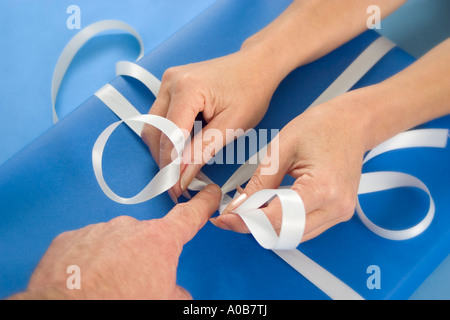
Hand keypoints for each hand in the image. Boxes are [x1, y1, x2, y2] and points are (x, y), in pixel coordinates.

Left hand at [10, 184, 221, 299]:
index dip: (202, 204)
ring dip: (114, 259)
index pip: (189, 216)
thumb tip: (178, 293)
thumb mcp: (164, 301)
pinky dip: (88, 261)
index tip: (210, 193)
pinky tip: (85, 281)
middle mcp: (129, 227)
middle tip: (134, 283)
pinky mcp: (70, 239)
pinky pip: (87, 247)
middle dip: (143, 257)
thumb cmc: (119, 303)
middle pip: (145, 239)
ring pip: (114, 243)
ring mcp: (98, 230)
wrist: (69, 310)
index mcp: (159, 241)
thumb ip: (177, 292)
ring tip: (106, 286)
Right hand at [141, 48, 282, 201]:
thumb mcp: (232, 126)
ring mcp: (168, 81)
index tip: (176, 189)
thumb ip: (203, 151)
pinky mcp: (171, 86)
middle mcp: (171, 81)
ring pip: (154, 126)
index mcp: (187, 88)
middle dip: (164, 160)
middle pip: (155, 132)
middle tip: (177, 182)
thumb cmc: (251, 91)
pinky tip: (185, 147)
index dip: (170, 167)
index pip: (169, 137)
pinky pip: (161, 117)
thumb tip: (181, 176)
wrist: (257, 65)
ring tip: (181, 167)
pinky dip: (170, 136)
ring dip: (165, 149)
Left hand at [211, 95, 367, 241]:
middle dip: (255, 226)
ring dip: (269, 225)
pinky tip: (270, 205)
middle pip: (285, 233)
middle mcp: (336, 206)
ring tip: (252, 205)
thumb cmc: (322, 127)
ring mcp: (340, 212)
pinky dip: (283, 221)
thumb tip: (240, 206)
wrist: (351, 123)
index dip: (247, 221)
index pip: (278, 218)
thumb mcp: (281, 148)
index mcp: (323, 187)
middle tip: (233, 213)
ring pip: (294, 235)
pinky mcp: (337, 213)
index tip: (226, 219)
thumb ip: (260, 182)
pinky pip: (305, 228)